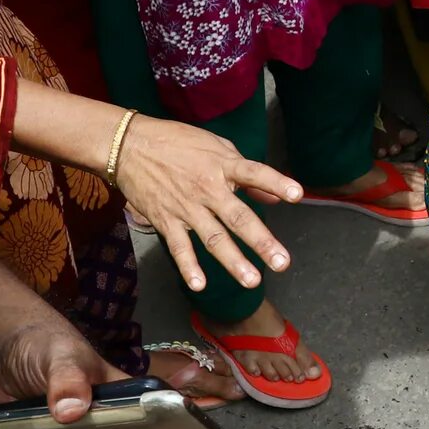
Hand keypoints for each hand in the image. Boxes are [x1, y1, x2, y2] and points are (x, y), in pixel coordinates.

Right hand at [107, 113, 302, 291]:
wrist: (130, 146)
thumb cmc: (178, 143)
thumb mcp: (217, 148)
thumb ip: (248, 174)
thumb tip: (276, 198)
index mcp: (223, 166)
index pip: (255, 173)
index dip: (276, 183)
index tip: (297, 195)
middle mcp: (208, 188)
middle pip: (238, 218)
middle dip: (261, 242)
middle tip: (282, 263)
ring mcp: (186, 207)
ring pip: (213, 238)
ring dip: (233, 261)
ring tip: (252, 281)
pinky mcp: (166, 220)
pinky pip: (179, 247)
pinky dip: (188, 266)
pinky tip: (199, 285)